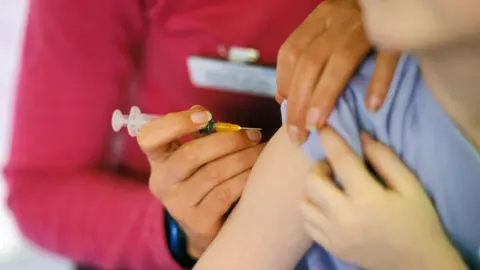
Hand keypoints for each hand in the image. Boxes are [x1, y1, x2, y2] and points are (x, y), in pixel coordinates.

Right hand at [137, 106, 262, 258]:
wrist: (205, 227)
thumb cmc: (203, 179)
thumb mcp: (194, 155)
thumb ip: (197, 133)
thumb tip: (202, 112)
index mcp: (158, 159)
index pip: (149, 137)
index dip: (176, 123)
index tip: (206, 116)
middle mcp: (162, 182)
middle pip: (192, 154)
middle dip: (229, 140)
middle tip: (253, 135)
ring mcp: (177, 205)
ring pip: (214, 173)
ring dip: (244, 158)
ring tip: (260, 151)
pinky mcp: (197, 222)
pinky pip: (225, 193)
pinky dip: (245, 178)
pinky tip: (257, 172)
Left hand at [276, 0, 399, 142]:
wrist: (396, 1)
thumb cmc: (355, 24)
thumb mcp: (327, 32)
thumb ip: (306, 59)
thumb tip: (283, 97)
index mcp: (320, 18)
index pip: (291, 52)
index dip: (284, 84)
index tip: (286, 112)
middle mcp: (338, 19)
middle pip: (309, 62)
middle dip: (299, 102)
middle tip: (297, 135)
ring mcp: (366, 25)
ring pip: (339, 61)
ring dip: (325, 97)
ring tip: (317, 126)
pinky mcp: (395, 33)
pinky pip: (386, 57)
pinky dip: (379, 82)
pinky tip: (372, 107)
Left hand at [299, 128, 466, 269]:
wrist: (417, 264)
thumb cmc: (417, 221)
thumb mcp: (410, 186)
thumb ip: (385, 159)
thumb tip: (360, 137)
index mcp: (367, 199)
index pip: (340, 160)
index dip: (330, 139)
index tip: (323, 126)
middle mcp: (344, 217)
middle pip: (311, 181)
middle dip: (319, 167)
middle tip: (333, 167)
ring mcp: (334, 235)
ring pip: (303, 203)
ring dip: (312, 190)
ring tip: (329, 188)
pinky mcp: (330, 247)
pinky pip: (308, 223)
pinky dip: (313, 210)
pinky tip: (328, 207)